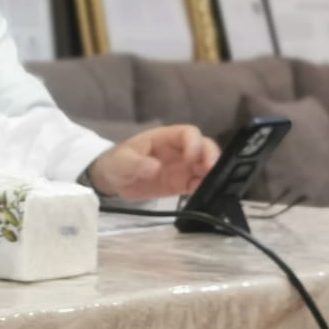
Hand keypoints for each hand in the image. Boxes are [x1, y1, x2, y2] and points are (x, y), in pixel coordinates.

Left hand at [86, 125, 219, 199]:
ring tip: (214, 185)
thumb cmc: (117, 163)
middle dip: (211, 157)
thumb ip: (137, 164)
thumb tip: (155, 167)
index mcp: (165, 138)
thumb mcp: (122, 162)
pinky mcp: (182, 184)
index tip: (190, 159)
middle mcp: (179, 150)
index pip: (187, 133)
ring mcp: (183, 167)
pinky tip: (206, 195)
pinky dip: (205, 188)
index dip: (194, 143)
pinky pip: (199, 184)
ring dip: (213, 173)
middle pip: (204, 147)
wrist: (113, 181)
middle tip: (211, 171)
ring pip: (206, 166)